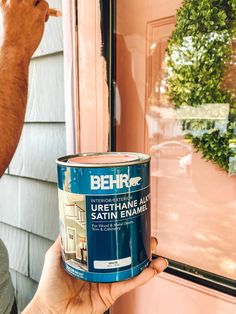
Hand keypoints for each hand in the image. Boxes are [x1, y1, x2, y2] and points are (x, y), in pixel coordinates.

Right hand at [0, 0, 48, 59]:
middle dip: (33, 1)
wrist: (13, 49)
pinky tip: (43, 20)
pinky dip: (47, 12)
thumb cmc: (10, 40)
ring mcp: (25, 6)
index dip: (20, 1)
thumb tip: (20, 10)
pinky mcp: (37, 13)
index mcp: (4, 3)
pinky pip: (45, 5)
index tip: (26, 5)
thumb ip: (13, 13)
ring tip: (41, 14)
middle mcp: (13, 1)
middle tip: (35, 9)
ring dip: (40, 4)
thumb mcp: (7, 22)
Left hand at [23, 237, 167, 313]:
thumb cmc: (50, 286)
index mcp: (92, 259)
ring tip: (156, 253)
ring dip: (147, 262)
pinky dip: (142, 277)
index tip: (132, 226)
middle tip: (148, 238)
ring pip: (132, 270)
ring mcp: (108, 281)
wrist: (50, 310)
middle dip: (140, 247)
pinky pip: (129, 284)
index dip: (123, 237)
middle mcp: (103, 269)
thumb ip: (63, 239)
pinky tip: (151, 270)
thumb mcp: (55, 255)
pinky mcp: (111, 294)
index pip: (112, 245)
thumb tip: (67, 221)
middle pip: (126, 256)